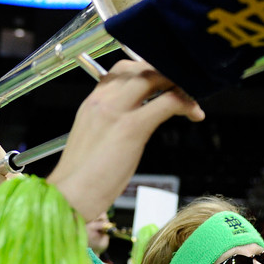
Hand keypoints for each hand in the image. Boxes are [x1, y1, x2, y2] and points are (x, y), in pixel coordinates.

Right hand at [48, 60, 203, 220]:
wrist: (69, 195)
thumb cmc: (82, 176)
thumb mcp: (95, 139)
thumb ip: (111, 123)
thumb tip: (134, 120)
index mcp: (93, 102)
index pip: (122, 70)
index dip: (147, 71)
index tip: (162, 84)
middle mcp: (103, 100)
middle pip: (141, 68)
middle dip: (165, 74)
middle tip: (183, 88)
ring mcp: (117, 111)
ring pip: (154, 77)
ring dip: (178, 84)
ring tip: (191, 98)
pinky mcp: (132, 127)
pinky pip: (167, 102)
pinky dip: (186, 103)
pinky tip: (194, 114)